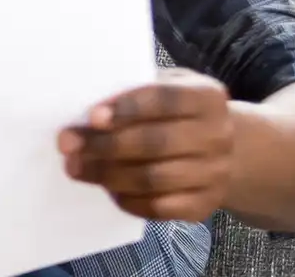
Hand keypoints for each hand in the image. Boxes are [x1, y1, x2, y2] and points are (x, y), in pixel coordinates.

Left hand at [60, 68, 235, 221]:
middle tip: (68, 145)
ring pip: (154, 178)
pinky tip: (106, 188)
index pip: (165, 100)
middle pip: (155, 143)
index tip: (92, 117)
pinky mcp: (205, 205)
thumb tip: (87, 114)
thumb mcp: (167, 87)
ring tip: (76, 167)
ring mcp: (215, 174)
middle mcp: (218, 136)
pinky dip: (128, 199)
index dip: (127, 108)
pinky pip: (160, 208)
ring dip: (107, 174)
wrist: (226, 149)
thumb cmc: (177, 112)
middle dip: (105, 145)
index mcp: (208, 97)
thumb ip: (134, 91)